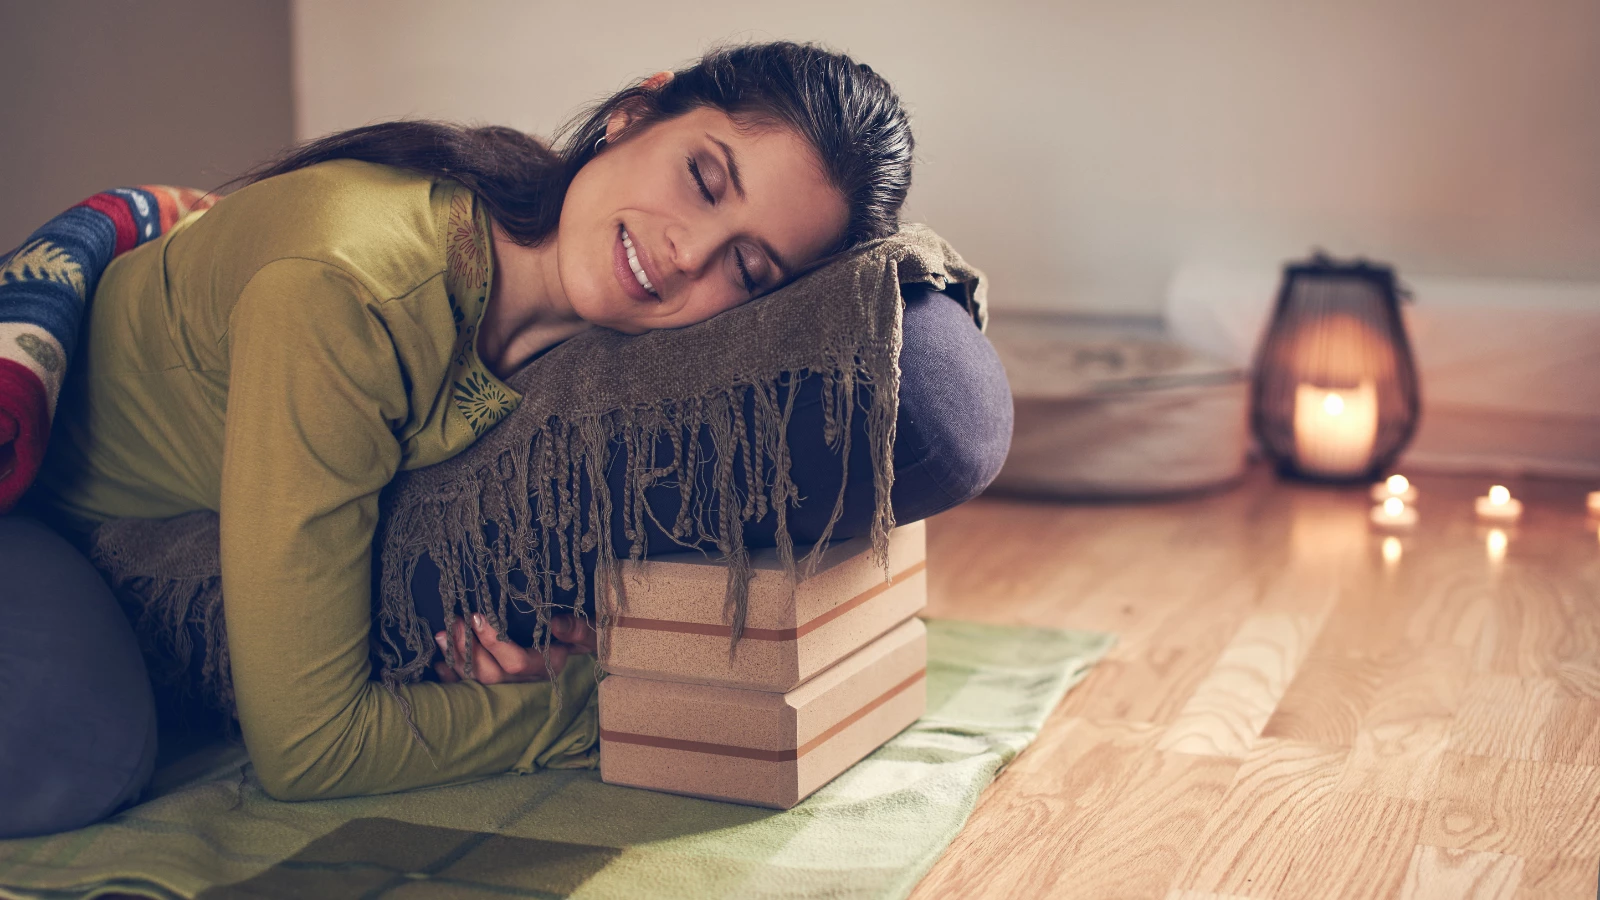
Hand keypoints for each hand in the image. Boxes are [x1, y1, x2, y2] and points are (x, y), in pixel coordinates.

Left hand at [432, 613, 596, 684]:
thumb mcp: (591, 632)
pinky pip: (473, 686)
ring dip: (457, 660)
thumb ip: (578, 629)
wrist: (589, 651)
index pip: (516, 663)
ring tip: (441, 635)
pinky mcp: (502, 683)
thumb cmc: (590, 637)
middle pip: (491, 675)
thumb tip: (556, 624)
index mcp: (547, 668)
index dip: (493, 642)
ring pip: (478, 680)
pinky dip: (454, 677)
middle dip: (468, 649)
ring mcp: (512, 685)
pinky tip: (440, 663)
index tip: (477, 616)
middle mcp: (527, 682)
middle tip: (453, 622)